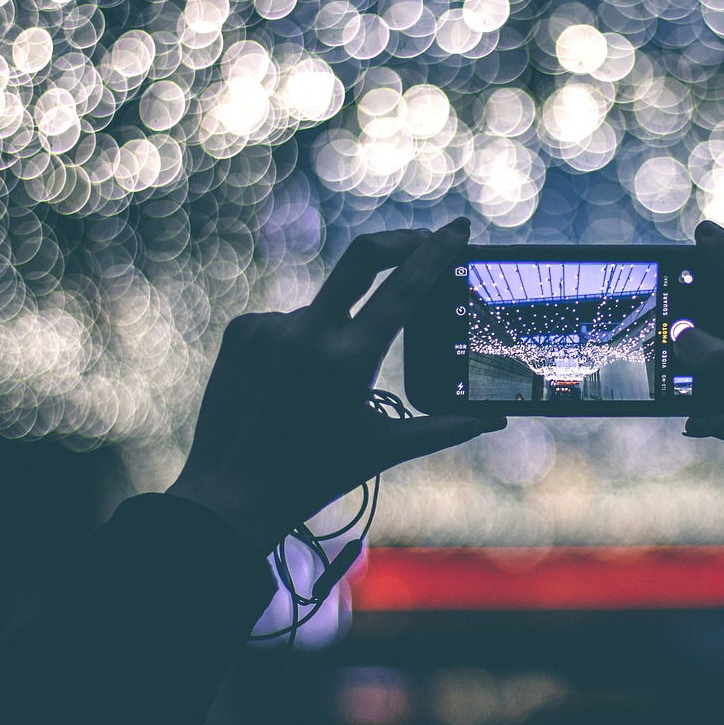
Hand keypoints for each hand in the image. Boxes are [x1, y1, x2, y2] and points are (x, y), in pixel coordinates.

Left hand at [167, 219, 503, 552]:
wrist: (229, 495)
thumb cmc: (314, 475)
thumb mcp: (383, 449)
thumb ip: (444, 428)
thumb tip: (493, 418)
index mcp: (349, 360)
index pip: (404, 287)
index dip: (437, 251)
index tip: (458, 229)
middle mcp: (308, 334)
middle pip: (363, 256)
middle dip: (400, 240)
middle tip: (425, 238)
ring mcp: (270, 328)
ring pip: (325, 307)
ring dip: (340, 327)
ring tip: (324, 386)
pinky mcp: (242, 331)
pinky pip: (289, 320)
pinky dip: (303, 341)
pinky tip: (291, 383)